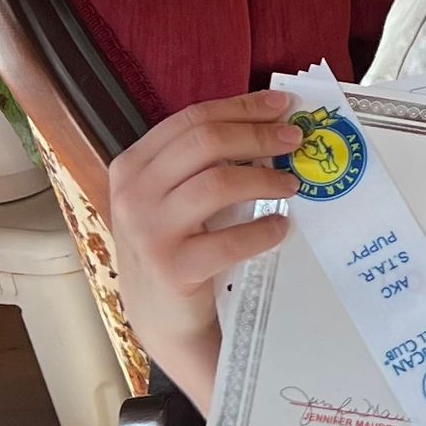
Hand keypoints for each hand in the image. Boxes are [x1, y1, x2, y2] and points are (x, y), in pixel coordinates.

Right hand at [106, 89, 301, 411]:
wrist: (161, 319)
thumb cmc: (177, 249)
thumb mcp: (174, 199)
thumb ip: (202, 164)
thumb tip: (269, 124)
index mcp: (132, 166)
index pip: (191, 120)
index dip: (240, 108)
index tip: (279, 106)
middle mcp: (133, 193)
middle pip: (205, 142)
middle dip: (257, 135)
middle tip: (294, 140)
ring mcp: (149, 231)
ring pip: (217, 182)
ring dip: (264, 179)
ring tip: (291, 185)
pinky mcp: (172, 267)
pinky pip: (230, 239)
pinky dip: (263, 230)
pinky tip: (280, 227)